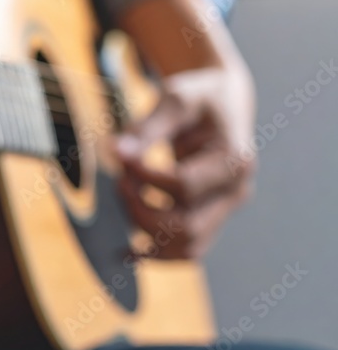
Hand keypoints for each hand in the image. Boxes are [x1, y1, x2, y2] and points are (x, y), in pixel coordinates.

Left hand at [116, 65, 255, 259]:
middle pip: (187, 226)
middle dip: (142, 210)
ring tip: (122, 203)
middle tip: (119, 182)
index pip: (184, 186)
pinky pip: (187, 248)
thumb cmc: (198, 97)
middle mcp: (236, 191)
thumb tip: (115, 152)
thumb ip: (146, 127)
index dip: (145, 178)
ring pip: (189, 246)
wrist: (221, 100)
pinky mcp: (211, 216)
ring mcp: (225, 209)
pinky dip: (157, 252)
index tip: (121, 159)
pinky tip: (127, 250)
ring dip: (146, 233)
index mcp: (235, 160)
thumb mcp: (175, 99)